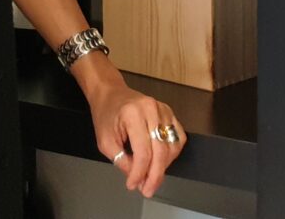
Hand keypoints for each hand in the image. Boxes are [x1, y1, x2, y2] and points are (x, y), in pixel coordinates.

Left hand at [86, 82, 186, 197]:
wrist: (111, 94)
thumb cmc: (106, 114)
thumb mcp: (105, 141)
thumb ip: (122, 160)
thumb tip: (138, 177)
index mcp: (133, 114)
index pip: (143, 151)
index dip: (140, 173)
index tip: (134, 185)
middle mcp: (151, 110)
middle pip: (161, 151)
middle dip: (155, 175)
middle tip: (148, 189)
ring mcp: (164, 110)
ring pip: (172, 147)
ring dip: (164, 166)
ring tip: (150, 176)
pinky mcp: (170, 113)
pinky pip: (178, 138)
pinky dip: (172, 154)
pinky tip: (160, 162)